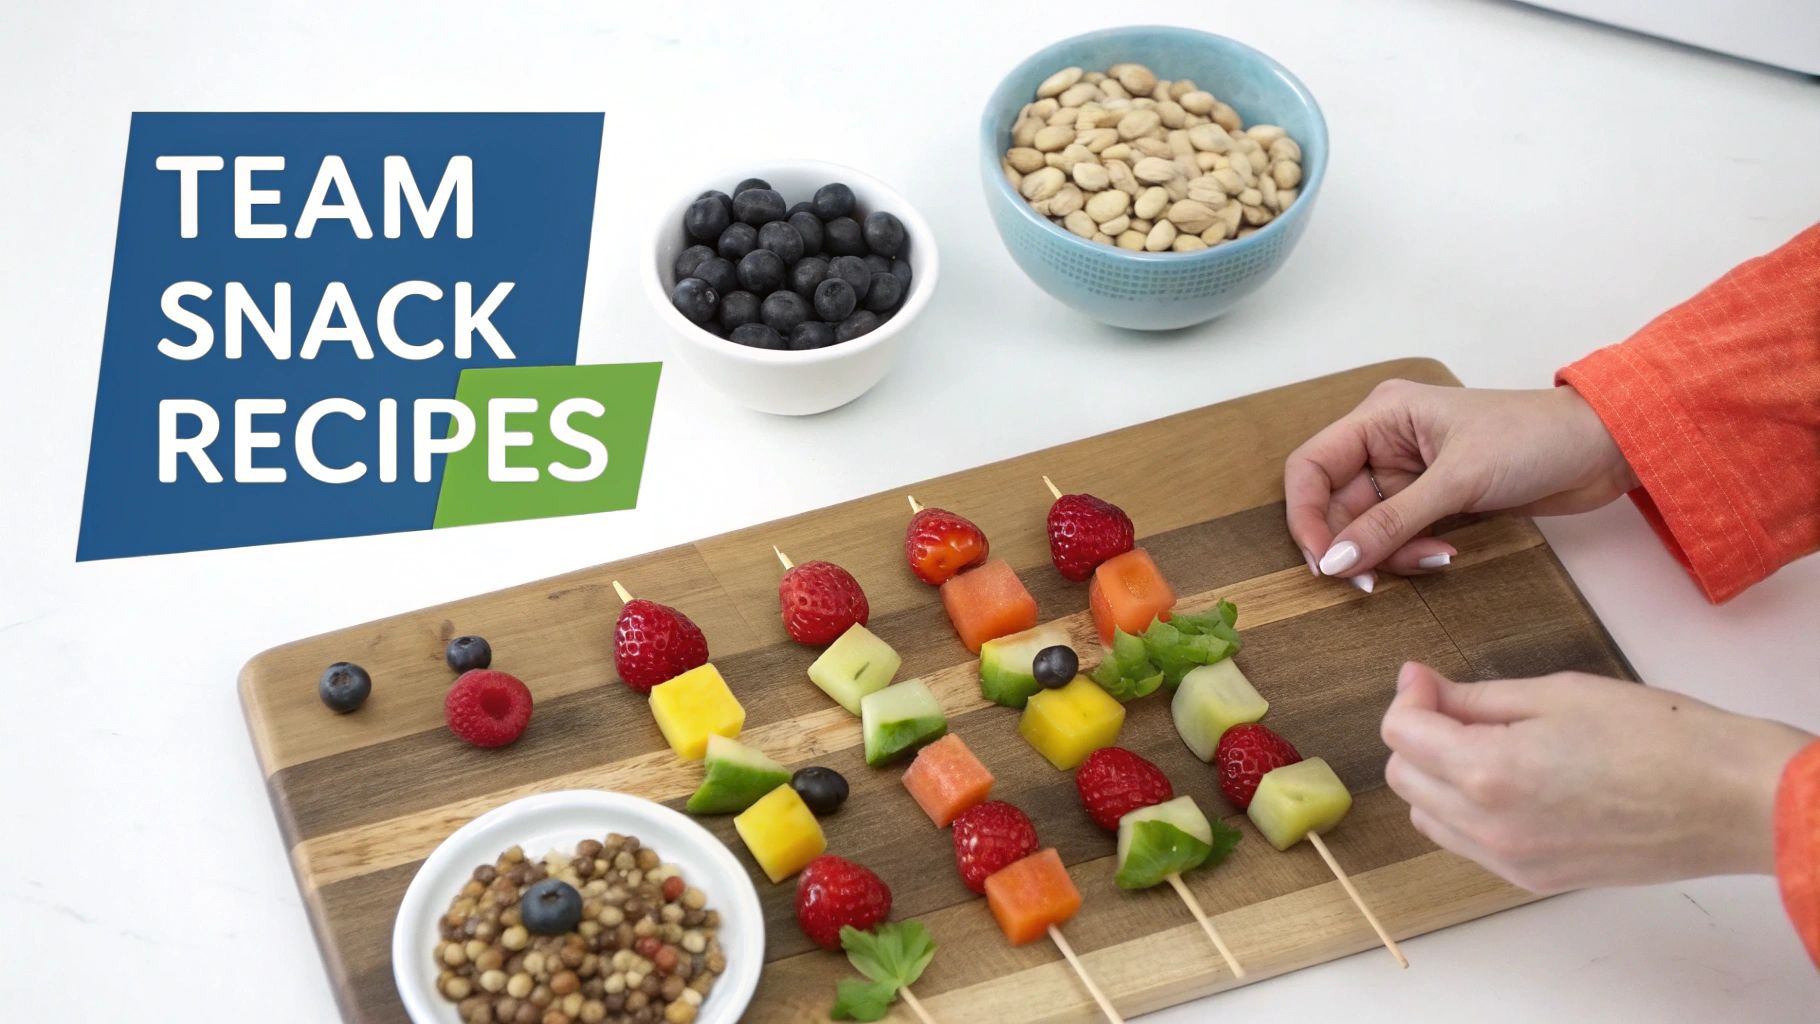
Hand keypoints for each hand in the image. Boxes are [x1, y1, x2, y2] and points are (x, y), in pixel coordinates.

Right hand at [1283, 380, 1637, 579]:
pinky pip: (1398, 535)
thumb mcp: (1458, 481)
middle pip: (1335, 503)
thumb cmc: (1535, 439)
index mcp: (1380, 415)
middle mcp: (1385, 441)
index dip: (1306, 516)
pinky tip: (1446, 554)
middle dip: (1354, 544)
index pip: (1311, 466)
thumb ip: (1391, 523)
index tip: (1325, 563)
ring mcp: (1408, 473)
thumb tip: (1335, 562)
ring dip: (1390, 553)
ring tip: (1433, 559)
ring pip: (1367, 526)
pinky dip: (1412, 553)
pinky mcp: (1432, 499)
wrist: (1603, 449)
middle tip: (1372, 582)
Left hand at [1380, 662, 1812, 891]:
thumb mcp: (1555, 694)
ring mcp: (1511, 862)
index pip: (1401, 734)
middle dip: (1417, 734)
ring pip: (1429, 815)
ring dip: (1435, 774)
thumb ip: (1475, 697)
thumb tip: (1419, 685)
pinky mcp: (1535, 879)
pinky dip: (1463, 809)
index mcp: (1489, 773)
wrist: (1728, 799)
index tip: (1426, 677)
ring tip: (1483, 740)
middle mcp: (1490, 827)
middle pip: (1405, 777)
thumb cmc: (1657, 736)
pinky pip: (1466, 843)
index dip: (1408, 696)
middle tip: (1455, 703)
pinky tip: (1503, 778)